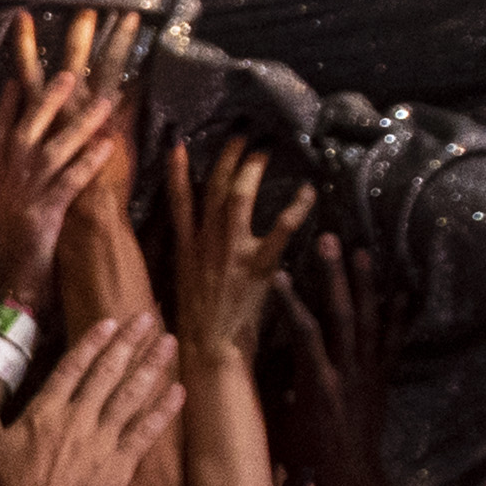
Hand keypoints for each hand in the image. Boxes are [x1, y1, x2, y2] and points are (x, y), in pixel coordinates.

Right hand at [0, 11, 131, 295]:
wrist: (14, 278)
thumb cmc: (21, 230)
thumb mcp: (15, 184)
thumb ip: (26, 150)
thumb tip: (36, 117)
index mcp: (2, 157)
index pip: (8, 104)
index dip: (19, 66)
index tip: (28, 27)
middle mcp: (12, 166)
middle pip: (32, 113)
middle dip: (55, 81)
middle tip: (76, 54)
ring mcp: (28, 187)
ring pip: (57, 144)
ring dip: (82, 120)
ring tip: (107, 97)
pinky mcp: (46, 210)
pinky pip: (72, 180)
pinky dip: (89, 163)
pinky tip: (108, 146)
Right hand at [0, 311, 183, 485]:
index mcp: (46, 411)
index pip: (74, 367)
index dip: (93, 342)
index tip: (111, 321)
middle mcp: (78, 419)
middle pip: (108, 372)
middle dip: (129, 343)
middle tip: (148, 318)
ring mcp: (102, 441)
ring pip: (132, 395)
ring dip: (152, 367)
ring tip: (169, 343)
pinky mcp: (119, 465)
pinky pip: (146, 433)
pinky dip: (163, 412)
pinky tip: (179, 392)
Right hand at [162, 140, 306, 353]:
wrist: (208, 351)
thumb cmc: (198, 326)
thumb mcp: (184, 286)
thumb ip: (191, 260)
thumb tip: (198, 244)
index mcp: (185, 249)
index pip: (178, 201)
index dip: (176, 171)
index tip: (179, 145)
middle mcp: (204, 243)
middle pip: (212, 188)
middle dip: (226, 157)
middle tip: (243, 135)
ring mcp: (230, 251)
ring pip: (238, 196)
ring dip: (251, 169)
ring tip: (266, 149)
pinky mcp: (257, 266)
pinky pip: (280, 228)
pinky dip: (296, 207)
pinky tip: (308, 191)